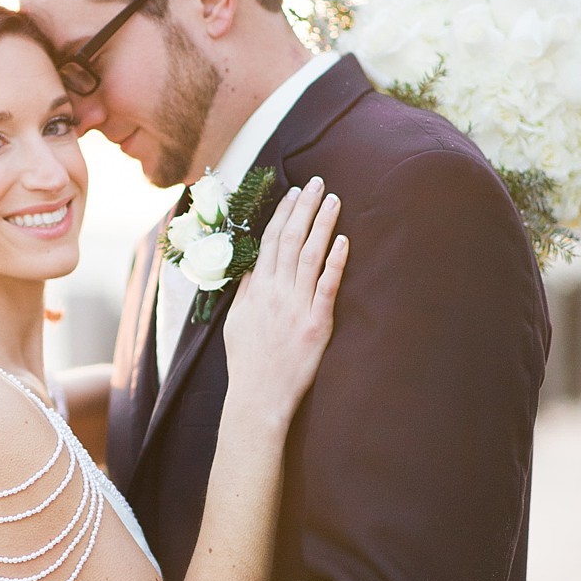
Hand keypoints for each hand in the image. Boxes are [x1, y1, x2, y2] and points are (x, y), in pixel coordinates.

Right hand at [224, 176, 347, 425]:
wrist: (257, 397)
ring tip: (334, 200)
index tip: (293, 193)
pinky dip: (335, 262)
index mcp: (255, 290)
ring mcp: (296, 307)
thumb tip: (253, 267)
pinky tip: (345, 241)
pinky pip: (327, 286)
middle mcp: (275, 293)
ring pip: (310, 255)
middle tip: (318, 183)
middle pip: (290, 240)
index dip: (282, 214)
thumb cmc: (247, 363)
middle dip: (304, 208)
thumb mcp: (235, 323)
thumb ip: (245, 292)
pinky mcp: (316, 324)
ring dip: (323, 225)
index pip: (269, 241)